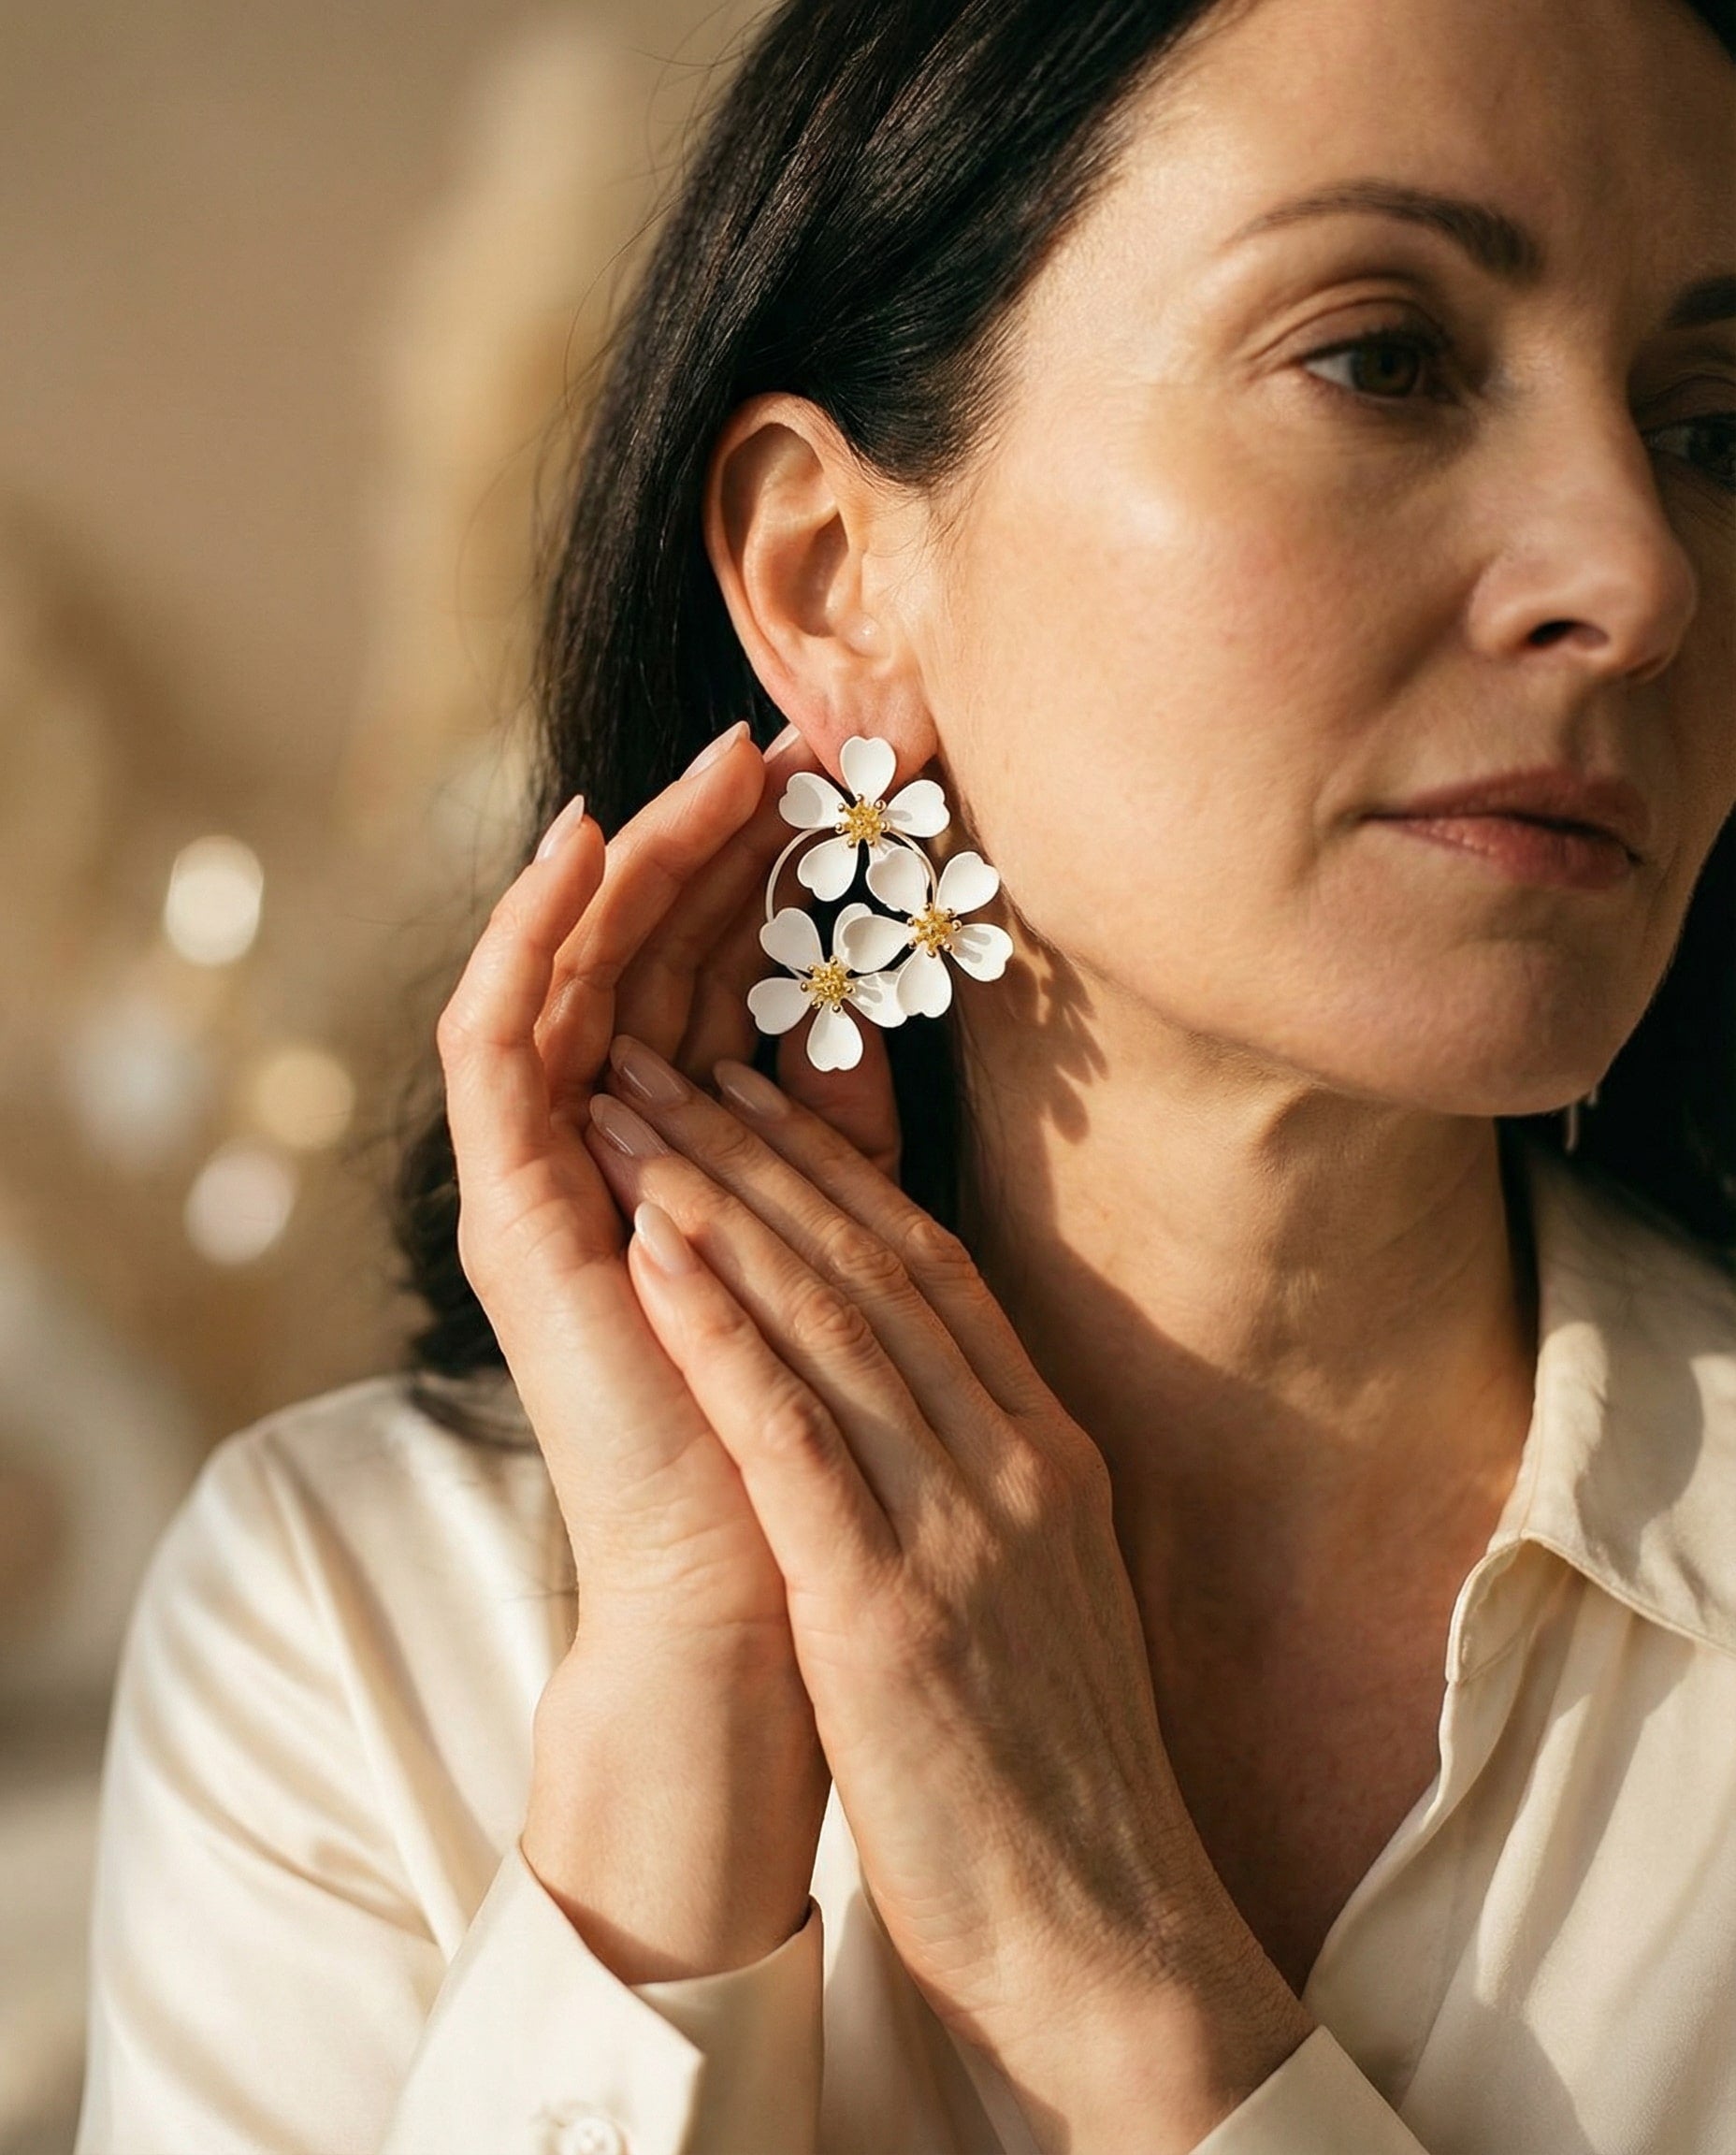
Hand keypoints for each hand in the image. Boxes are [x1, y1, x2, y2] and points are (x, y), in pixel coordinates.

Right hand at [434, 719, 899, 1978]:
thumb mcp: (846, 1236)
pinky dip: (530, 931)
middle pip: (641, 956)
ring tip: (705, 760)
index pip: (713, 977)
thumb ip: (832, 1126)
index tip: (848, 780)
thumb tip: (851, 1007)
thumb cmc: (822, 1428)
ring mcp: (549, 1177)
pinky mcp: (512, 1209)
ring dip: (634, 859)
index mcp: (686, 1151)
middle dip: (711, 842)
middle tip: (779, 735)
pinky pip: (498, 1038)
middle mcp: (605, 1152)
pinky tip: (587, 839)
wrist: (765, 1592)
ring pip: (571, 972)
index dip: (772, 874)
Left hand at [584, 1035, 1316, 2148]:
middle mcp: (1012, 1463)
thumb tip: (935, 1412)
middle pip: (872, 1265)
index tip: (754, 1097)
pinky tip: (654, 1255)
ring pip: (829, 1322)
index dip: (834, 1171)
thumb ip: (993, 1488)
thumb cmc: (1057, 1774)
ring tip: (632, 1113)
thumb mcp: (1044, 1594)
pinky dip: (723, 1332)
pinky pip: (794, 1437)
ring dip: (719, 1205)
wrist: (1109, 1934)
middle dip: (759, 1152)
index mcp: (1048, 1453)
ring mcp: (959, 1530)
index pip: (931, 1272)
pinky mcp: (890, 1612)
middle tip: (665, 1061)